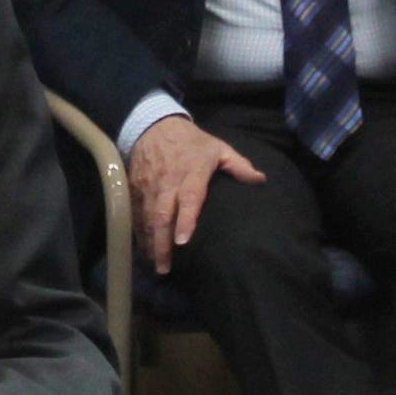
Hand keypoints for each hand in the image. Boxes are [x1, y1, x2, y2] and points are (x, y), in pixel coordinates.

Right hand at [125, 114, 264, 275]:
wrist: (154, 126)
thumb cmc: (191, 142)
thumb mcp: (218, 148)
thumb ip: (239, 165)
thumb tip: (260, 180)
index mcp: (190, 173)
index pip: (188, 199)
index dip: (185, 220)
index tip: (182, 242)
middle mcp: (167, 182)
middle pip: (162, 215)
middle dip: (162, 243)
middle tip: (165, 268)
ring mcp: (148, 187)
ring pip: (147, 219)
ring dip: (150, 243)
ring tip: (155, 265)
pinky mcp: (134, 189)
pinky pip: (135, 214)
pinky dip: (138, 233)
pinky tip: (143, 250)